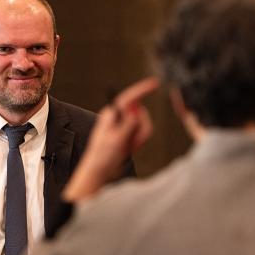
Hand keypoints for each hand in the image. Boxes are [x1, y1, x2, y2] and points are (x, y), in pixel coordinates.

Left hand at [63, 77, 158, 202]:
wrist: (99, 170)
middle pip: (141, 114)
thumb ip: (128, 125)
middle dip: (141, 129)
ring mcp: (124, 125)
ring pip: (144, 125)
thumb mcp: (115, 140)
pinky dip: (139, 142)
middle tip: (131, 143)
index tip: (154, 83)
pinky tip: (130, 149)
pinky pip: (143, 134)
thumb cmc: (101, 156)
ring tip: (128, 147)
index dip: (142, 89)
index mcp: (111, 115)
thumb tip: (136, 112)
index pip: (129, 98)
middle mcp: (118, 117)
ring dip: (139, 138)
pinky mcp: (129, 133)